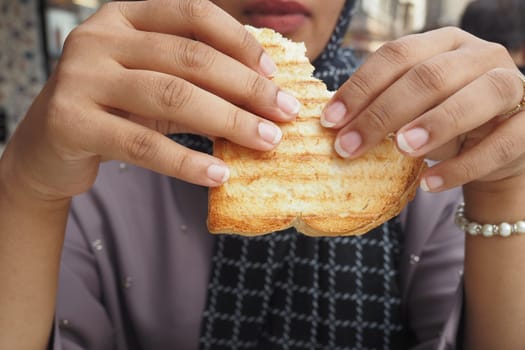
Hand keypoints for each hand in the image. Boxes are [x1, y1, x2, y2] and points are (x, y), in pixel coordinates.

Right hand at [1, 0, 299, 199]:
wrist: (50, 145)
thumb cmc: (115, 110)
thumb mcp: (157, 86)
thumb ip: (199, 84)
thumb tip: (264, 99)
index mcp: (125, 16)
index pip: (193, 14)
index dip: (240, 42)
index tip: (274, 75)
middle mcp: (100, 37)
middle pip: (190, 58)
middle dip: (246, 88)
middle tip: (284, 114)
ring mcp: (82, 76)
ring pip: (171, 96)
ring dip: (228, 121)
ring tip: (265, 142)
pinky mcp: (71, 121)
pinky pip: (143, 143)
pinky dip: (187, 162)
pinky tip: (219, 174)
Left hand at [321, 27, 524, 193]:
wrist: (495, 145)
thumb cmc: (442, 120)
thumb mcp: (411, 107)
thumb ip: (380, 107)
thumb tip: (333, 126)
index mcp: (442, 43)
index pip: (396, 55)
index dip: (360, 88)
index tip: (330, 121)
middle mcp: (479, 55)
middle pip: (430, 76)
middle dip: (383, 113)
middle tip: (348, 147)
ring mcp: (510, 85)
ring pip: (476, 97)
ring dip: (433, 125)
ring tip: (399, 150)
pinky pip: (499, 145)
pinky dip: (462, 167)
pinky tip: (429, 184)